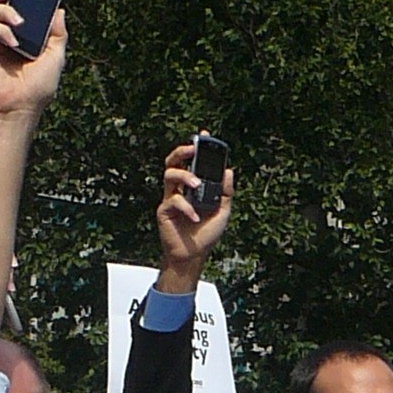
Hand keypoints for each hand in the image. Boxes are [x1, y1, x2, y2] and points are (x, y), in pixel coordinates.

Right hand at [0, 0, 65, 119]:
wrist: (19, 108)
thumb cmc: (38, 88)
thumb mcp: (55, 58)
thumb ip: (58, 35)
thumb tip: (59, 10)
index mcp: (27, 33)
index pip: (24, 6)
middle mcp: (10, 32)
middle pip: (3, 1)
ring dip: (6, 11)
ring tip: (19, 22)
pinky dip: (1, 30)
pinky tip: (12, 42)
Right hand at [154, 137, 232, 284]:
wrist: (193, 256)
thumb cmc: (206, 234)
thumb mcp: (223, 212)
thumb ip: (226, 192)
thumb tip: (228, 171)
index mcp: (192, 186)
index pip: (192, 162)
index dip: (196, 147)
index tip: (204, 135)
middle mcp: (180, 188)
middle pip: (173, 161)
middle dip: (182, 151)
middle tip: (192, 149)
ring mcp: (170, 198)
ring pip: (169, 175)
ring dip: (184, 175)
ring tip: (197, 184)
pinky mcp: (164, 211)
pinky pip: (173, 201)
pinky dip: (186, 207)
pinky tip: (195, 217)